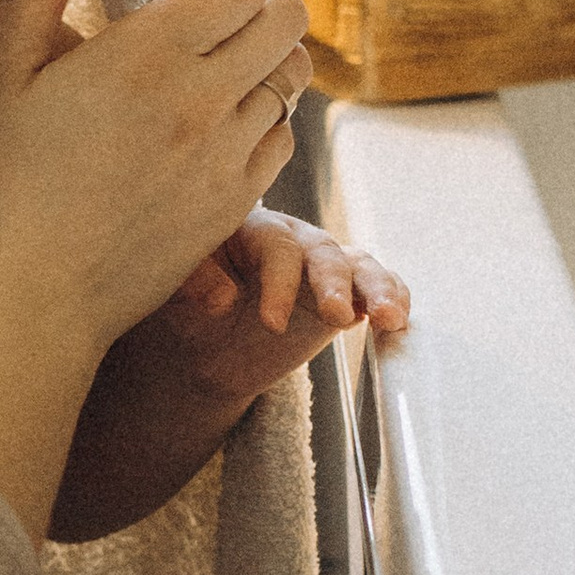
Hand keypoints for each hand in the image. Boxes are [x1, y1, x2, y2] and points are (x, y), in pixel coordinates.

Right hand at [0, 0, 307, 540]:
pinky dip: (257, 119)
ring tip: (201, 74)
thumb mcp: (2, 77)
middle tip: (197, 17)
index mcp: (145, 60)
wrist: (28, 302)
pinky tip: (204, 130)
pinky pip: (281, 139)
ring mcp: (227, 158)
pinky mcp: (235, 206)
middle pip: (287, 14)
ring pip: (291, 77)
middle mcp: (202, 103)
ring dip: (257, 58)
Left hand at [185, 206, 411, 379]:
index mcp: (252, 230)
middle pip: (323, 253)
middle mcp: (295, 240)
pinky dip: (393, 299)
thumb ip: (193, 285)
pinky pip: (378, 287)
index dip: (278, 284)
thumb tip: (221, 299)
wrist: (212, 343)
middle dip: (333, 283)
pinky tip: (398, 321)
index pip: (275, 250)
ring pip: (359, 266)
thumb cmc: (191, 309)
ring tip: (386, 319)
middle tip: (336, 315)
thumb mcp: (177, 296)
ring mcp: (325, 264)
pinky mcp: (348, 291)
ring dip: (376, 290)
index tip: (272, 324)